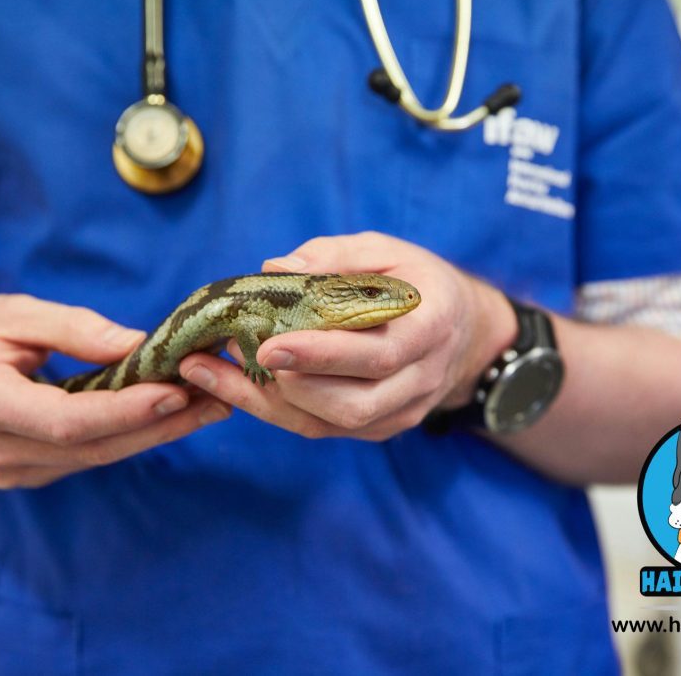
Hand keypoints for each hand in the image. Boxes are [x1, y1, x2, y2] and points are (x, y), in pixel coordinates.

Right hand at [0, 295, 228, 487]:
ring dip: (159, 431)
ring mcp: (14, 470)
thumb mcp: (11, 313)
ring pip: (100, 456)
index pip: (68, 420)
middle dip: (163, 423)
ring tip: (212, 403)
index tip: (178, 391)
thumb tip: (139, 345)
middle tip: (220, 396)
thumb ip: (74, 329)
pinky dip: (134, 434)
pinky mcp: (31, 473)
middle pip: (95, 446)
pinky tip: (173, 412)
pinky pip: (91, 455)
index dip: (127, 410)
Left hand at [179, 231, 516, 440]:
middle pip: (355, 404)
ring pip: (333, 424)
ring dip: (271, 401)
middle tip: (237, 351)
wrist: (460, 329)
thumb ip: (334, 256)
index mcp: (431, 327)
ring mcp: (403, 411)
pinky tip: (235, 384)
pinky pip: (323, 428)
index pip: (379, 355)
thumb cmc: (414, 281)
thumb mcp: (386, 251)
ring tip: (220, 367)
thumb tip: (276, 268)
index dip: (324, 355)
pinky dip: (275, 409)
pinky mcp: (380, 427)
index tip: (270, 345)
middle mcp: (422, 379)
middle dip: (289, 385)